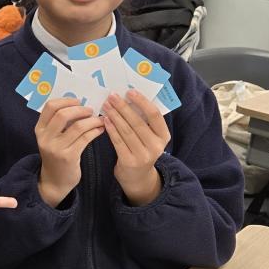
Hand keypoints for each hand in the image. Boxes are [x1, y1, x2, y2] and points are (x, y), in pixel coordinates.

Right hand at [35, 97, 104, 206]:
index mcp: (40, 129)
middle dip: (80, 109)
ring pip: (77, 126)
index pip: (50, 106)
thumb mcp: (51, 138)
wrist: (54, 181)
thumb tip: (80, 104)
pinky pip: (85, 138)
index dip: (66, 100)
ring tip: (100, 119)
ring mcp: (56, 148)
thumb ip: (59, 123)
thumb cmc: (57, 155)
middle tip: (90, 110)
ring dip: (92, 120)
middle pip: (63, 114)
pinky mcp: (68, 157)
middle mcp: (45, 138)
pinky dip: (95, 131)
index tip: (78, 101)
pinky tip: (100, 129)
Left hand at [102, 90, 168, 204]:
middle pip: (137, 122)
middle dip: (123, 107)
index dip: (142, 102)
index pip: (154, 115)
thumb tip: (128, 97)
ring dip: (115, 116)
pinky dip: (111, 129)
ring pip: (126, 131)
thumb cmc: (142, 149)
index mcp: (164, 136)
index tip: (130, 92)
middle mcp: (156, 146)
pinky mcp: (129, 162)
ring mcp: (143, 155)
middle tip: (112, 96)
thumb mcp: (150, 137)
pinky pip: (118, 141)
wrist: (138, 177)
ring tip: (106, 105)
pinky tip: (105, 120)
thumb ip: (144, 121)